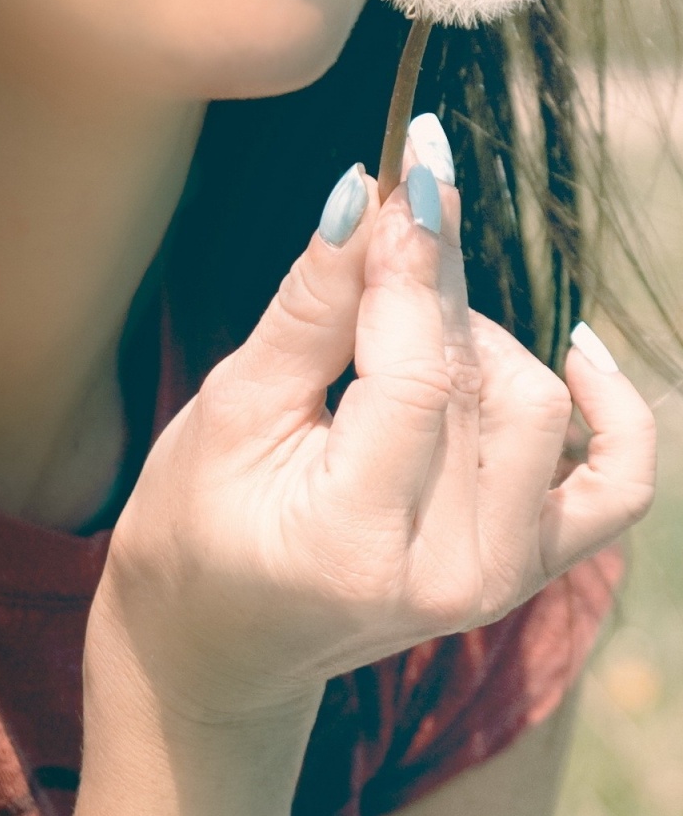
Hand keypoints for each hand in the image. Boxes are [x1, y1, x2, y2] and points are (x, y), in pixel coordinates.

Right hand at [94, 158, 654, 725]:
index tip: (408, 172)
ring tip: (401, 337)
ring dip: (478, 340)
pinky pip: (617, 482)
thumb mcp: (232, 410)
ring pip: (536, 404)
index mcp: (355, 541)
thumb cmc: (198, 527)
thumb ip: (312, 306)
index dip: (412, 263)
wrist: (224, 642)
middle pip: (479, 379)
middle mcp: (451, 573)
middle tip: (384, 232)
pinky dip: (611, 411)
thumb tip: (369, 195)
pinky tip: (578, 353)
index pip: (418, 372)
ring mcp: (501, 578)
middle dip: (430, 285)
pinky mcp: (529, 568)